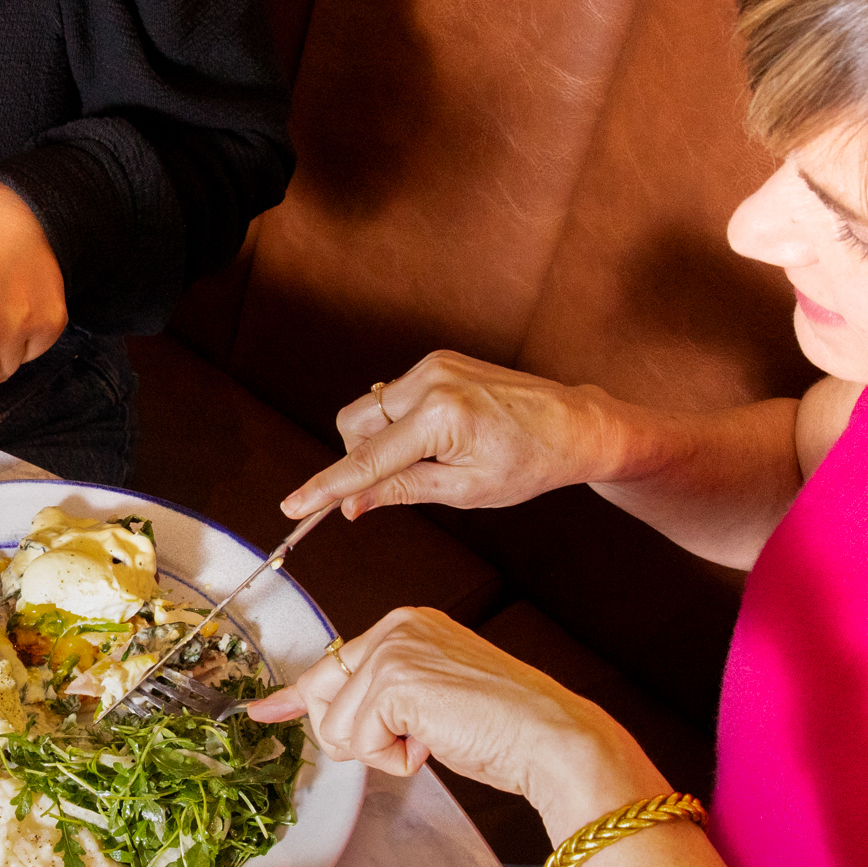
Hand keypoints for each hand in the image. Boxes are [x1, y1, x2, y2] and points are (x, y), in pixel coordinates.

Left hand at [247, 607, 659, 832]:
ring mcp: (394, 649)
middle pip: (320, 695)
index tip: (264, 711)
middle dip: (353, 737)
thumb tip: (317, 714)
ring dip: (382, 753)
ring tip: (435, 737)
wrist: (552, 740)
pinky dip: (394, 760)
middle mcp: (397, 626)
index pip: (330, 664)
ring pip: (337, 726)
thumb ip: (378, 700)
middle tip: (409, 740)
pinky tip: (435, 743)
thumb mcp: (427, 704)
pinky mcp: (394, 680)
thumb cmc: (503, 728)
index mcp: (407, 625)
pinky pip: (359, 741)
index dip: (298, 699)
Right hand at [283, 352, 618, 521]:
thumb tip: (351, 505)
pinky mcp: (438, 361)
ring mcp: (433, 365)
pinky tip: (439, 437)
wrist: (573, 424)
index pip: (367, 460)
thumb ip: (401, 492)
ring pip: (370, 412)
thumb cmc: (530, 463)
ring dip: (382, 442)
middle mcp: (431, 381)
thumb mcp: (465, 491)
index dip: (326, 487)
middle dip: (359, 459)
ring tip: (432, 459)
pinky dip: (400, 425)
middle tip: (393, 485)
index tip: (293, 505)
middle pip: (355, 427)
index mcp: (443, 418)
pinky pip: (392, 398)